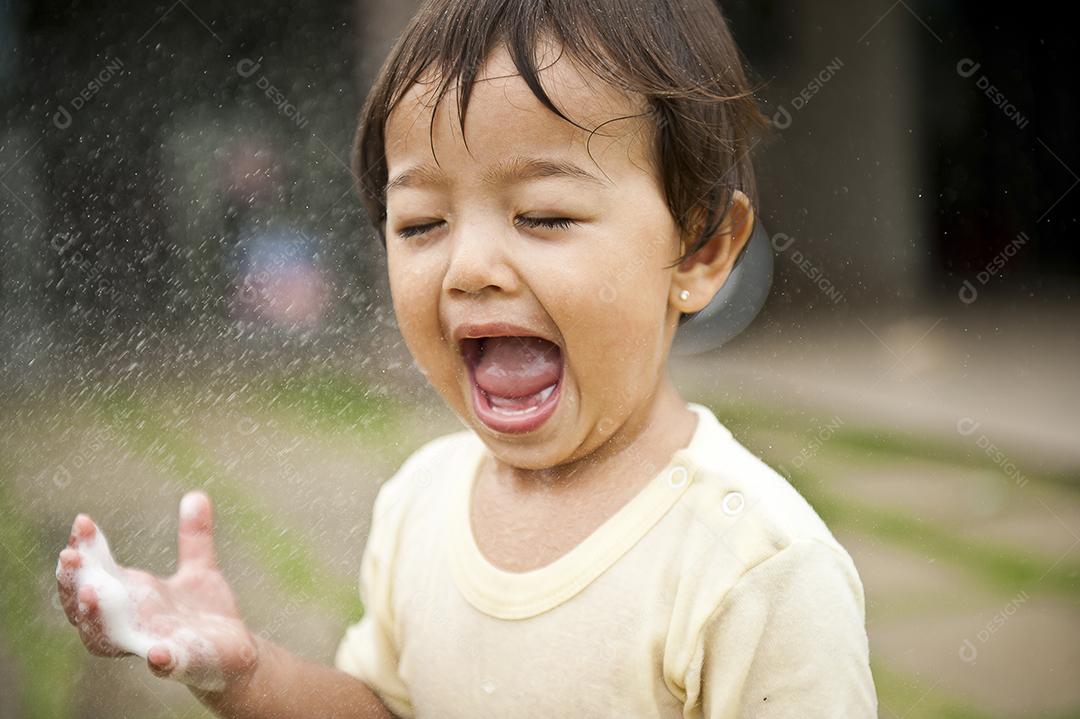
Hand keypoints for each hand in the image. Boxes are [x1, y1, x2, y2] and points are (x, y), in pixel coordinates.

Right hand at [55, 491, 258, 693]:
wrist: (234, 653)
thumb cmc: (204, 615)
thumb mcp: (201, 570)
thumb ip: (195, 537)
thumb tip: (196, 495)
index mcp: (132, 597)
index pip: (93, 575)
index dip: (83, 552)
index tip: (82, 522)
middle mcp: (132, 622)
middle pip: (85, 610)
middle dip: (73, 583)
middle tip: (69, 557)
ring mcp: (151, 644)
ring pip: (107, 640)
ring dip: (95, 618)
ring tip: (91, 593)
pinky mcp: (180, 663)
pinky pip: (163, 665)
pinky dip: (158, 660)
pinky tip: (156, 653)